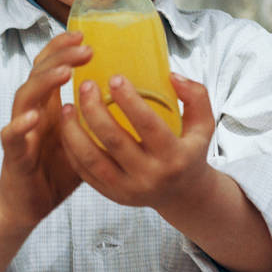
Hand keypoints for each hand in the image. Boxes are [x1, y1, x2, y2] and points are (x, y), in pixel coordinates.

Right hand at [0, 30, 90, 234]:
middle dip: (60, 56)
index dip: (63, 48)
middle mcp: (33, 111)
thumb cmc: (60, 169)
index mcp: (50, 105)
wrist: (29, 204)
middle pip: (39, 72)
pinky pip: (11, 137)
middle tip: (84, 47)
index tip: (85, 35)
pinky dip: (20, 126)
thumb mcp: (87, 138)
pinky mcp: (14, 155)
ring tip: (65, 73)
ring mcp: (22, 131)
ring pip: (24, 97)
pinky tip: (33, 117)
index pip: (51, 66)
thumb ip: (103, 119)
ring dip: (44, 82)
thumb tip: (140, 102)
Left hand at [62, 74, 271, 271]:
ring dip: (74, 131)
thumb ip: (196, 96)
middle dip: (95, 109)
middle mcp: (150, 175)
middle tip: (85, 85)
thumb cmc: (190, 152)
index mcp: (174, 156)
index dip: (129, 100)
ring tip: (67, 106)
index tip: (114, 77)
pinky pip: (85, 172)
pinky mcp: (112, 195)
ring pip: (92, 158)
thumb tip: (172, 76)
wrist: (182, 194)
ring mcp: (128, 189)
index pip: (148, 125)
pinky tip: (67, 127)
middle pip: (114, 140)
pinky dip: (72, 149)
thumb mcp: (204, 125)